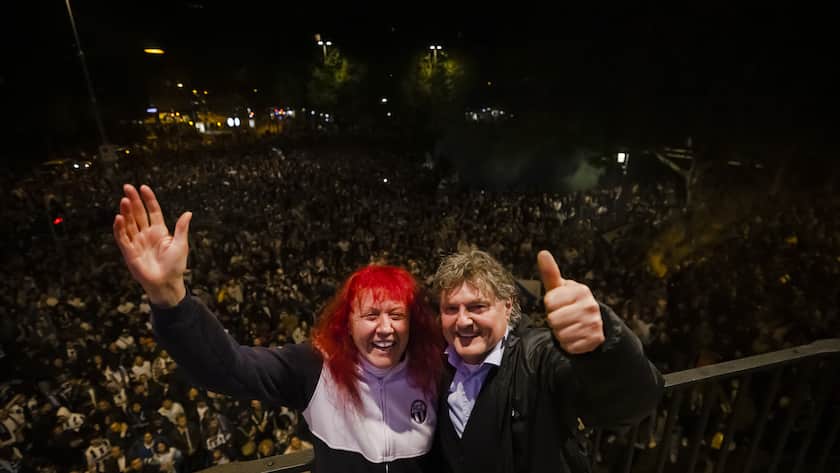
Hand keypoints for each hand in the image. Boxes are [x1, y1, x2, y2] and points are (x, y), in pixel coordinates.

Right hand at [113, 184, 191, 306]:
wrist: (166, 283)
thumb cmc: (176, 266)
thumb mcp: (181, 245)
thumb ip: (181, 228)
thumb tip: (188, 213)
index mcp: (160, 231)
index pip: (153, 211)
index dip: (149, 200)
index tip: (144, 187)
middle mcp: (146, 234)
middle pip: (138, 214)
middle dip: (134, 201)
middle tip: (127, 187)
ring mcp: (137, 242)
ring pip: (129, 223)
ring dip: (126, 212)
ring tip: (125, 200)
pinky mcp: (129, 252)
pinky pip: (122, 238)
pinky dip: (119, 228)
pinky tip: (119, 217)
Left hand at [538, 250, 604, 353]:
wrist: (591, 323)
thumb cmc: (568, 302)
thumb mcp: (559, 288)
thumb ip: (550, 272)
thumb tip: (542, 252)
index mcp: (581, 290)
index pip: (549, 302)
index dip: (550, 305)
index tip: (558, 304)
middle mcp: (590, 306)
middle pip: (553, 319)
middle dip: (554, 321)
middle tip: (563, 317)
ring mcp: (594, 323)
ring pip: (560, 334)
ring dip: (560, 333)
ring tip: (569, 326)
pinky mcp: (594, 340)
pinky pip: (569, 346)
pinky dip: (568, 344)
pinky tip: (575, 336)